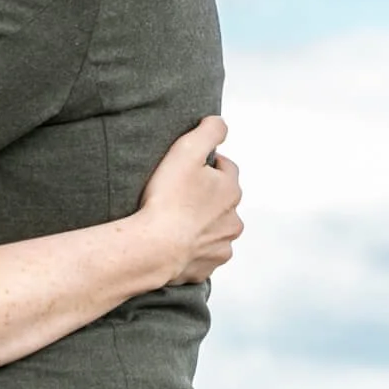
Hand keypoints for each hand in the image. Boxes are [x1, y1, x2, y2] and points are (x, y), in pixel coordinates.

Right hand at [138, 116, 243, 284]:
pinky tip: (174, 240)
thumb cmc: (167, 199)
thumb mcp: (186, 150)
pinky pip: (204, 253)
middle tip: (177, 192)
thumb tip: (220, 123)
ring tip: (174, 218)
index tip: (187, 168)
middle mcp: (233, 219)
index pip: (226, 168)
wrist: (154, 247)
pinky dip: (193, 246)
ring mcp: (222, 245)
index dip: (207, 164)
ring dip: (202, 222)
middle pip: (223, 200)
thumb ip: (209, 131)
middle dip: (206, 195)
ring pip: (216, 228)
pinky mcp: (208, 266)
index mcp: (230, 191)